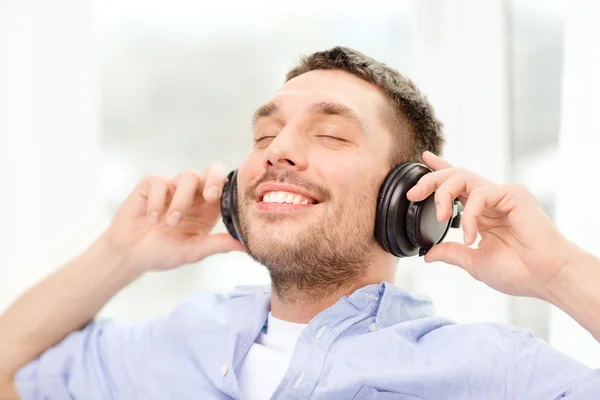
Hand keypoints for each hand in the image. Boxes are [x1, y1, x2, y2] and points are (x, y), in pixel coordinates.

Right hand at [103, 163, 244, 272]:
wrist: (128, 255)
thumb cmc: (162, 252)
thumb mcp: (193, 251)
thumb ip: (218, 245)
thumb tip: (246, 246)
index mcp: (209, 208)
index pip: (226, 186)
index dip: (229, 188)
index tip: (225, 201)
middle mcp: (194, 194)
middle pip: (213, 169)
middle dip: (214, 179)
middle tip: (210, 197)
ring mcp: (173, 187)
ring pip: (187, 176)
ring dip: (181, 201)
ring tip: (170, 223)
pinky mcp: (151, 185)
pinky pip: (160, 182)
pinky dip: (157, 202)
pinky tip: (151, 220)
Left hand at [406, 152, 578, 298]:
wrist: (545, 278)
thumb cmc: (519, 272)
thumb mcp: (474, 263)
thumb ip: (451, 253)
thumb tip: (428, 254)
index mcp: (482, 212)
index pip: (458, 185)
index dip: (440, 169)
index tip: (424, 159)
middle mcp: (491, 200)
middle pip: (455, 176)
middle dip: (430, 180)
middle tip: (414, 194)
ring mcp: (503, 195)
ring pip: (462, 178)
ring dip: (443, 194)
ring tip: (440, 217)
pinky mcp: (514, 194)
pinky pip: (479, 195)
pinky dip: (468, 215)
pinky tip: (470, 236)